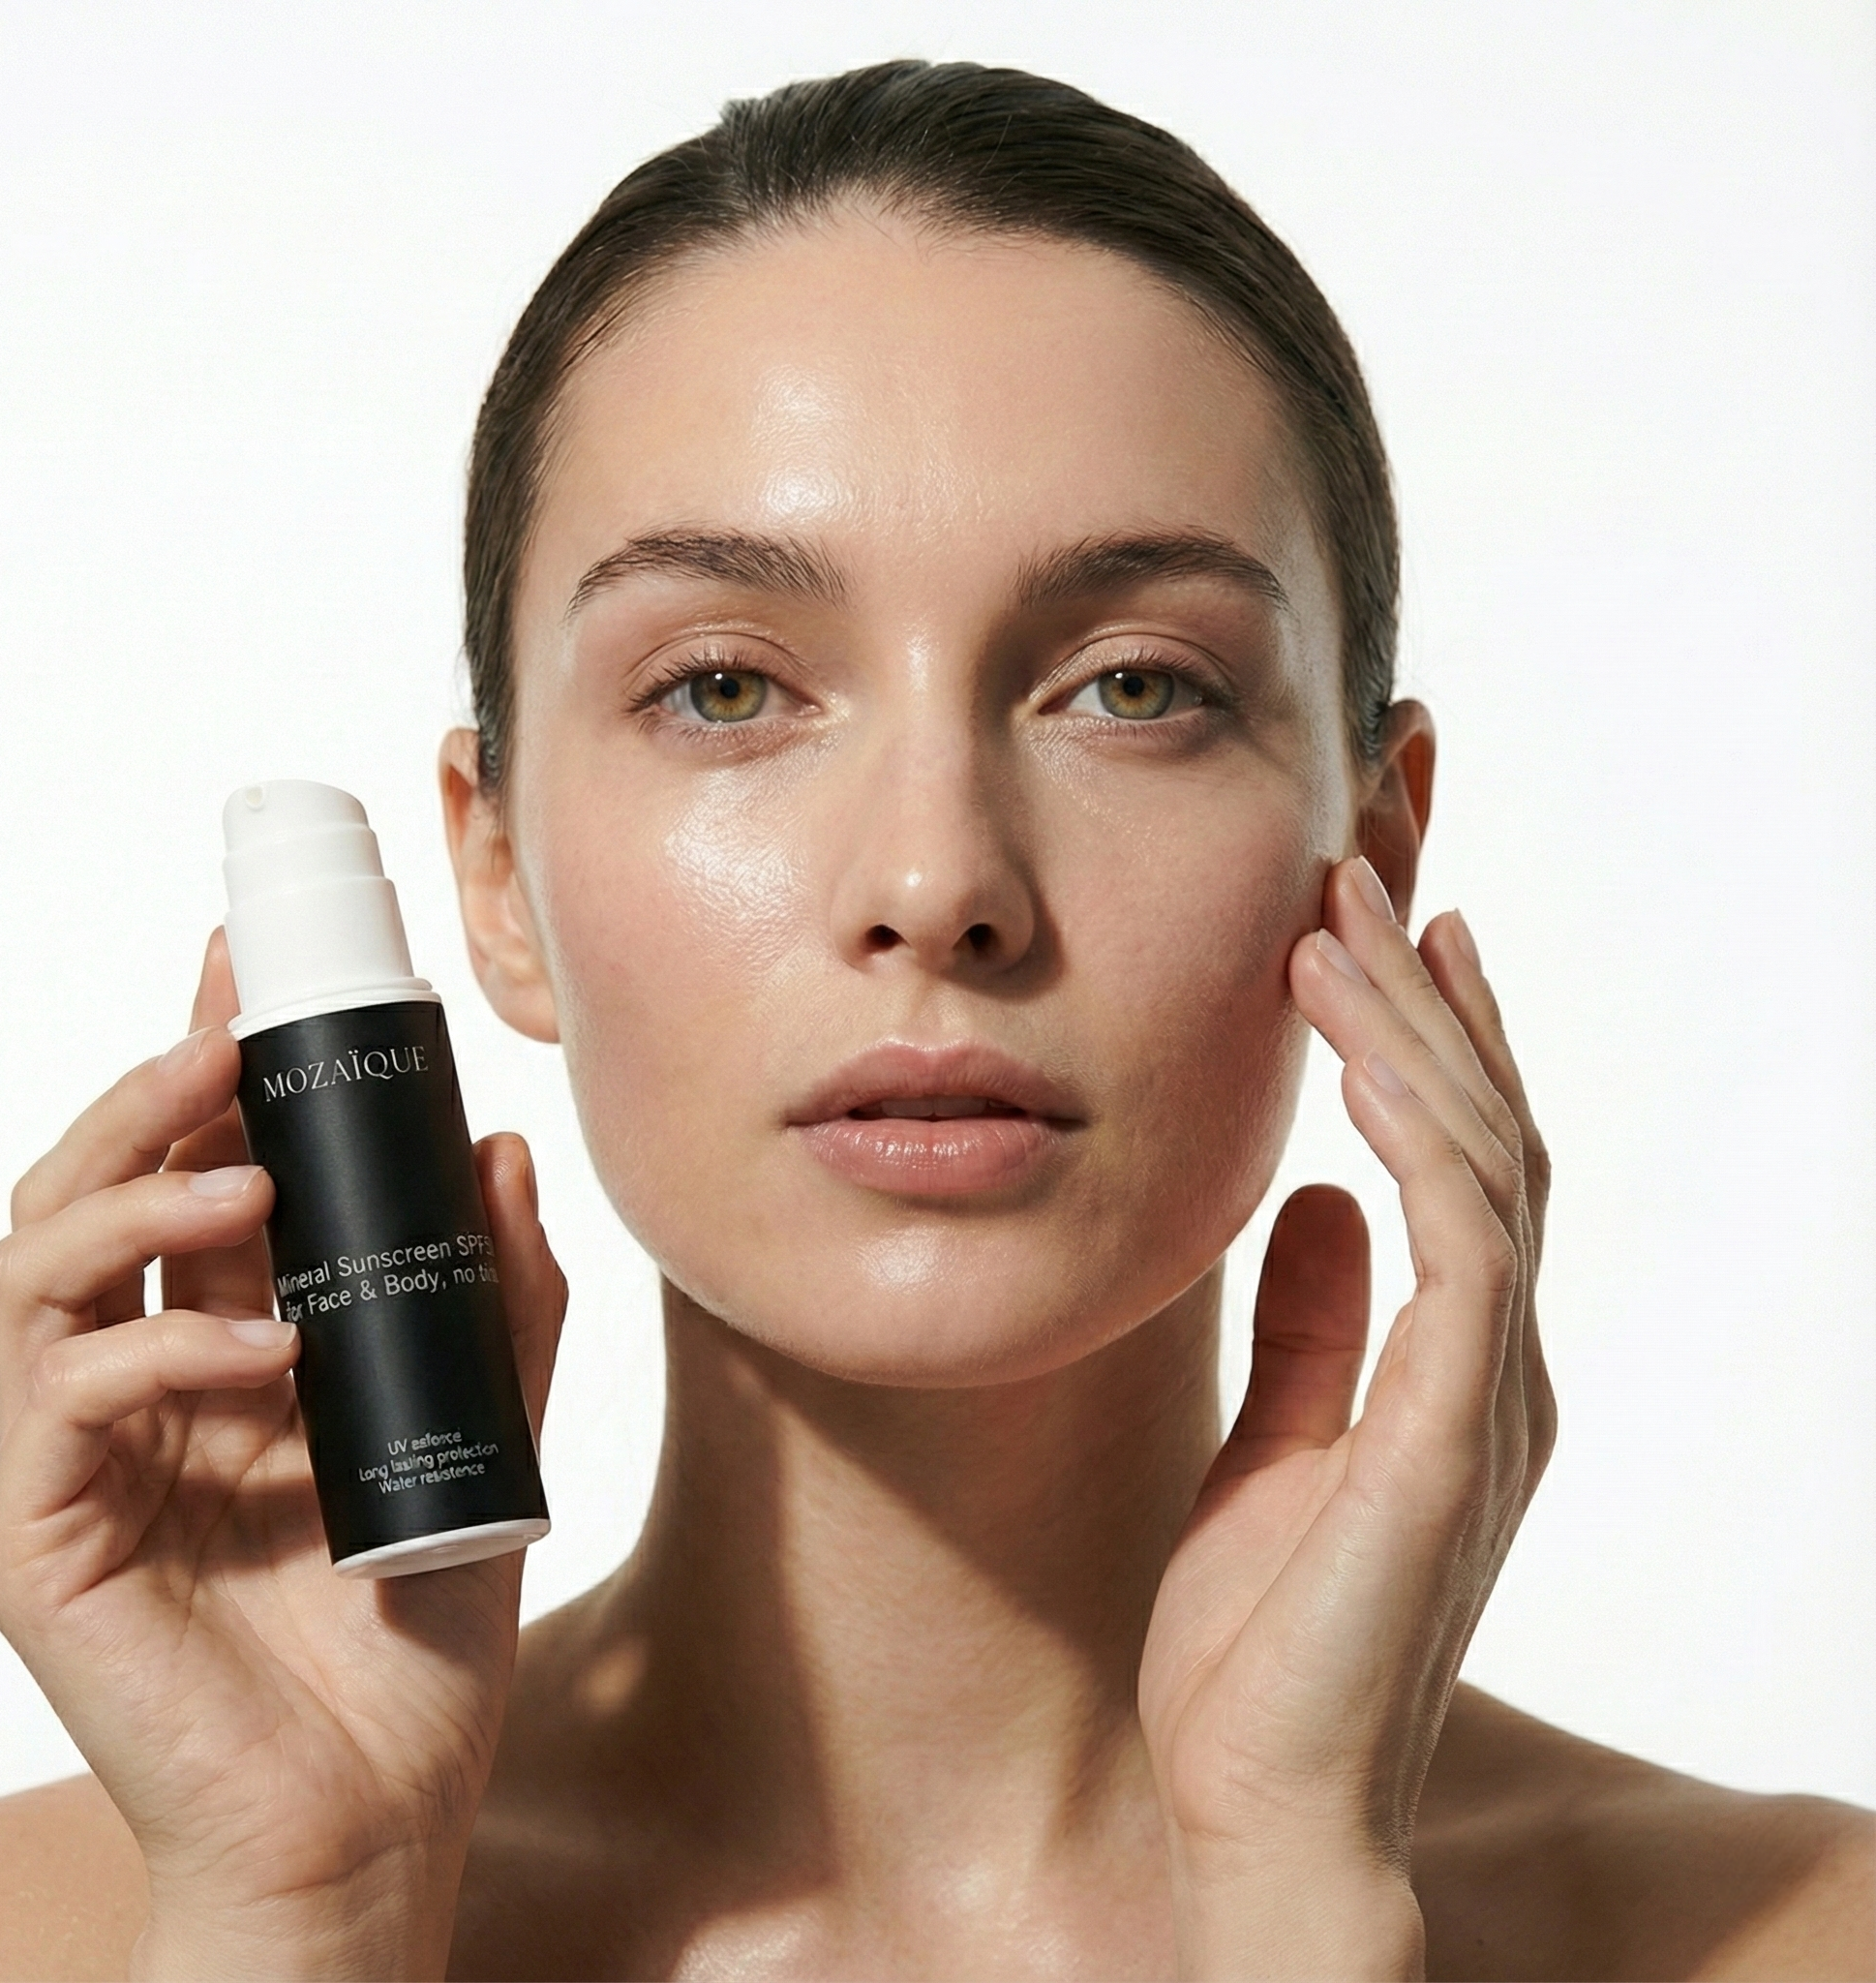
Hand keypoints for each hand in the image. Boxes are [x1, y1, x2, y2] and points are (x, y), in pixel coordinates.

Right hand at [0, 931, 564, 1979]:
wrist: (378, 1817)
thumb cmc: (421, 1626)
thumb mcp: (495, 1427)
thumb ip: (503, 1295)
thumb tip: (503, 1145)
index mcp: (222, 1347)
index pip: (184, 1175)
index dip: (201, 1066)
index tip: (250, 973)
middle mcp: (133, 1385)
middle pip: (81, 1190)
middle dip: (144, 1092)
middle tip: (224, 1033)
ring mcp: (75, 1459)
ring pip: (32, 1265)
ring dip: (134, 1191)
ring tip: (247, 1172)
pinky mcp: (41, 1542)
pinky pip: (63, 1398)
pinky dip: (159, 1344)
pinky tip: (263, 1347)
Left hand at [1138, 856, 1552, 1980]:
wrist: (1261, 1809)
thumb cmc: (1261, 1646)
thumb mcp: (1277, 1440)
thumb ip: (1311, 1321)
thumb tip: (1319, 1194)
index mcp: (1449, 1365)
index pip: (1458, 1161)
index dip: (1430, 1037)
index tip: (1381, 929)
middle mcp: (1493, 1365)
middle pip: (1485, 1129)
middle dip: (1425, 994)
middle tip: (1365, 871)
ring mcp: (1487, 1398)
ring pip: (1486, 1160)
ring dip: (1417, 1029)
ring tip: (1345, 917)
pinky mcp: (1452, 1435)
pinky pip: (1460, 1246)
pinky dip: (1421, 1130)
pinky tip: (1361, 1047)